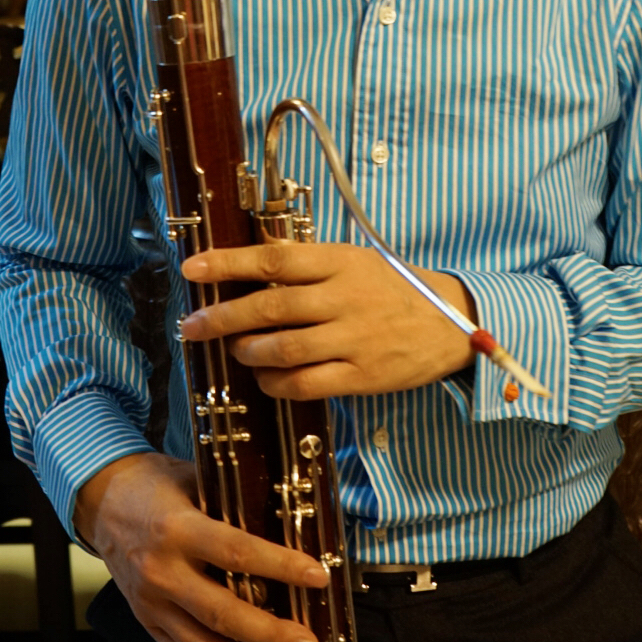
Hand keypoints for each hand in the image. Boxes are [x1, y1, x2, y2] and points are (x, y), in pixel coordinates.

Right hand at [73, 451, 327, 641]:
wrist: (101, 501)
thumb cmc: (155, 484)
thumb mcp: (194, 477)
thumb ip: (233, 500)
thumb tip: (289, 518)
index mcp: (177, 528)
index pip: (236, 551)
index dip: (280, 566)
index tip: (317, 577)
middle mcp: (162, 572)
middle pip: (221, 612)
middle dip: (269, 634)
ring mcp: (152, 604)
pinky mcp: (148, 623)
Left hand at [180, 237, 475, 397]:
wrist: (450, 324)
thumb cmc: (393, 288)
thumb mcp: (356, 260)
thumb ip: (309, 263)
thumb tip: (254, 257)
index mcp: (342, 262)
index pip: (274, 258)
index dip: (228, 264)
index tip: (192, 268)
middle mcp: (345, 298)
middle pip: (271, 307)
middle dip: (222, 317)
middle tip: (191, 325)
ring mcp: (354, 339)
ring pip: (282, 349)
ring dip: (247, 351)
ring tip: (234, 348)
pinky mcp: (361, 376)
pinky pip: (304, 384)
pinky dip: (275, 383)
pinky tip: (265, 377)